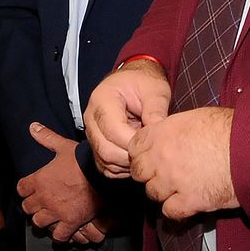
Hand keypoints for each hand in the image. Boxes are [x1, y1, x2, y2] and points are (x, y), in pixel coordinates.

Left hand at [17, 123, 104, 242]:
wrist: (100, 175)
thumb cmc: (82, 160)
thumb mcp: (63, 146)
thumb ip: (47, 138)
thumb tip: (33, 127)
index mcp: (39, 179)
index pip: (21, 189)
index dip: (24, 189)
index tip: (29, 189)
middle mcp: (44, 197)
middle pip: (27, 208)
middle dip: (32, 206)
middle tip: (39, 204)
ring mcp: (56, 211)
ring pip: (39, 223)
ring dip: (43, 221)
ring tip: (48, 217)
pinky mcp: (70, 222)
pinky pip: (59, 236)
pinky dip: (60, 236)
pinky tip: (62, 231)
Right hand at [83, 58, 170, 177]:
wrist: (132, 83)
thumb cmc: (143, 83)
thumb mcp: (155, 90)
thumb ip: (156, 109)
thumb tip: (158, 133)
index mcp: (102, 100)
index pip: (113, 130)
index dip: (134, 142)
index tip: (154, 142)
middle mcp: (91, 118)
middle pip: (106, 150)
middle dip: (132, 156)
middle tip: (152, 152)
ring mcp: (92, 134)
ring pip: (105, 161)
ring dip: (128, 163)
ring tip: (146, 152)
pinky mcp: (96, 146)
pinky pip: (106, 166)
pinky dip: (122, 168)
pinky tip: (137, 157)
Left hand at [128, 105, 238, 219]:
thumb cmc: (231, 128)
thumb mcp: (197, 117)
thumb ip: (175, 128)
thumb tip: (170, 133)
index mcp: (163, 133)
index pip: (134, 146)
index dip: (141, 152)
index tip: (150, 156)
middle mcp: (163, 158)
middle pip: (139, 172)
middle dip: (148, 173)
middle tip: (162, 173)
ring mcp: (174, 181)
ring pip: (152, 193)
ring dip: (162, 192)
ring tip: (177, 188)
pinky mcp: (190, 201)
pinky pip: (170, 211)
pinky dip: (175, 210)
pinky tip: (185, 203)